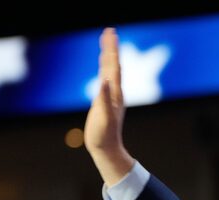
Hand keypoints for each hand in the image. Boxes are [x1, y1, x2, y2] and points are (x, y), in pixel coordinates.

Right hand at [84, 27, 134, 185]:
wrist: (107, 148)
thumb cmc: (104, 135)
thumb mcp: (103, 117)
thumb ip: (104, 99)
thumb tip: (105, 82)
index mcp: (114, 93)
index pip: (113, 67)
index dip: (112, 50)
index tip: (110, 34)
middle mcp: (115, 92)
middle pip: (113, 65)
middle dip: (111, 47)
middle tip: (109, 31)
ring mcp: (110, 96)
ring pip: (109, 71)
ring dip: (108, 55)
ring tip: (107, 42)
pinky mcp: (105, 100)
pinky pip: (104, 80)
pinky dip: (104, 69)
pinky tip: (103, 65)